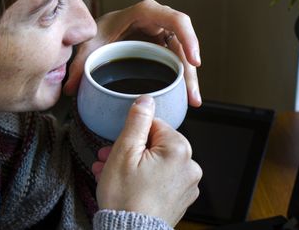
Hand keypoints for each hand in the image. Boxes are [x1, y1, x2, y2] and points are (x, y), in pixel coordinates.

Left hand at [63, 0, 201, 106]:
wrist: (99, 32)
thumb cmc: (98, 30)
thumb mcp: (89, 44)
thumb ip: (80, 64)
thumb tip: (70, 89)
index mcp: (145, 14)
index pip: (175, 20)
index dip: (188, 38)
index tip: (193, 61)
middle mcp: (158, 24)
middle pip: (183, 44)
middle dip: (190, 70)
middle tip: (192, 95)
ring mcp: (162, 37)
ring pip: (182, 57)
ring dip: (189, 79)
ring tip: (192, 102)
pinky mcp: (162, 50)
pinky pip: (176, 63)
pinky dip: (180, 80)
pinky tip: (184, 99)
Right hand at [95, 95, 201, 225]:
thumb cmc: (126, 199)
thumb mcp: (124, 152)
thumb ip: (137, 121)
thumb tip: (146, 100)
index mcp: (180, 149)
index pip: (155, 125)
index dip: (132, 134)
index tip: (117, 145)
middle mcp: (190, 165)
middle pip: (156, 145)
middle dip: (130, 150)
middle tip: (107, 159)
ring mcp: (188, 184)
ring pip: (157, 163)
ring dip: (134, 165)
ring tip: (110, 174)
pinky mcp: (182, 198)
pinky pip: (162, 179)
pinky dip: (145, 179)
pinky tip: (126, 185)